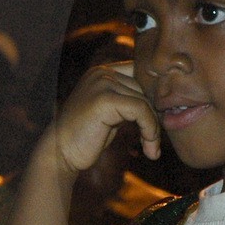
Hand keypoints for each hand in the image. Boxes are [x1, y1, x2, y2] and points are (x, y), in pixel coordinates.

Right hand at [44, 61, 160, 175]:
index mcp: (102, 71)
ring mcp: (102, 82)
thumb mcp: (111, 112)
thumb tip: (164, 102)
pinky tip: (149, 148)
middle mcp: (102, 72)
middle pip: (145, 89)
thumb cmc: (86, 137)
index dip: (153, 99)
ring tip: (152, 149)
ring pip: (145, 101)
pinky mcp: (105, 98)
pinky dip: (150, 130)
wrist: (60, 154)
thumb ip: (129, 100)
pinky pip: (141, 110)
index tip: (157, 125)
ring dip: (154, 128)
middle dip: (155, 117)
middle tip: (155, 142)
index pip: (141, 75)